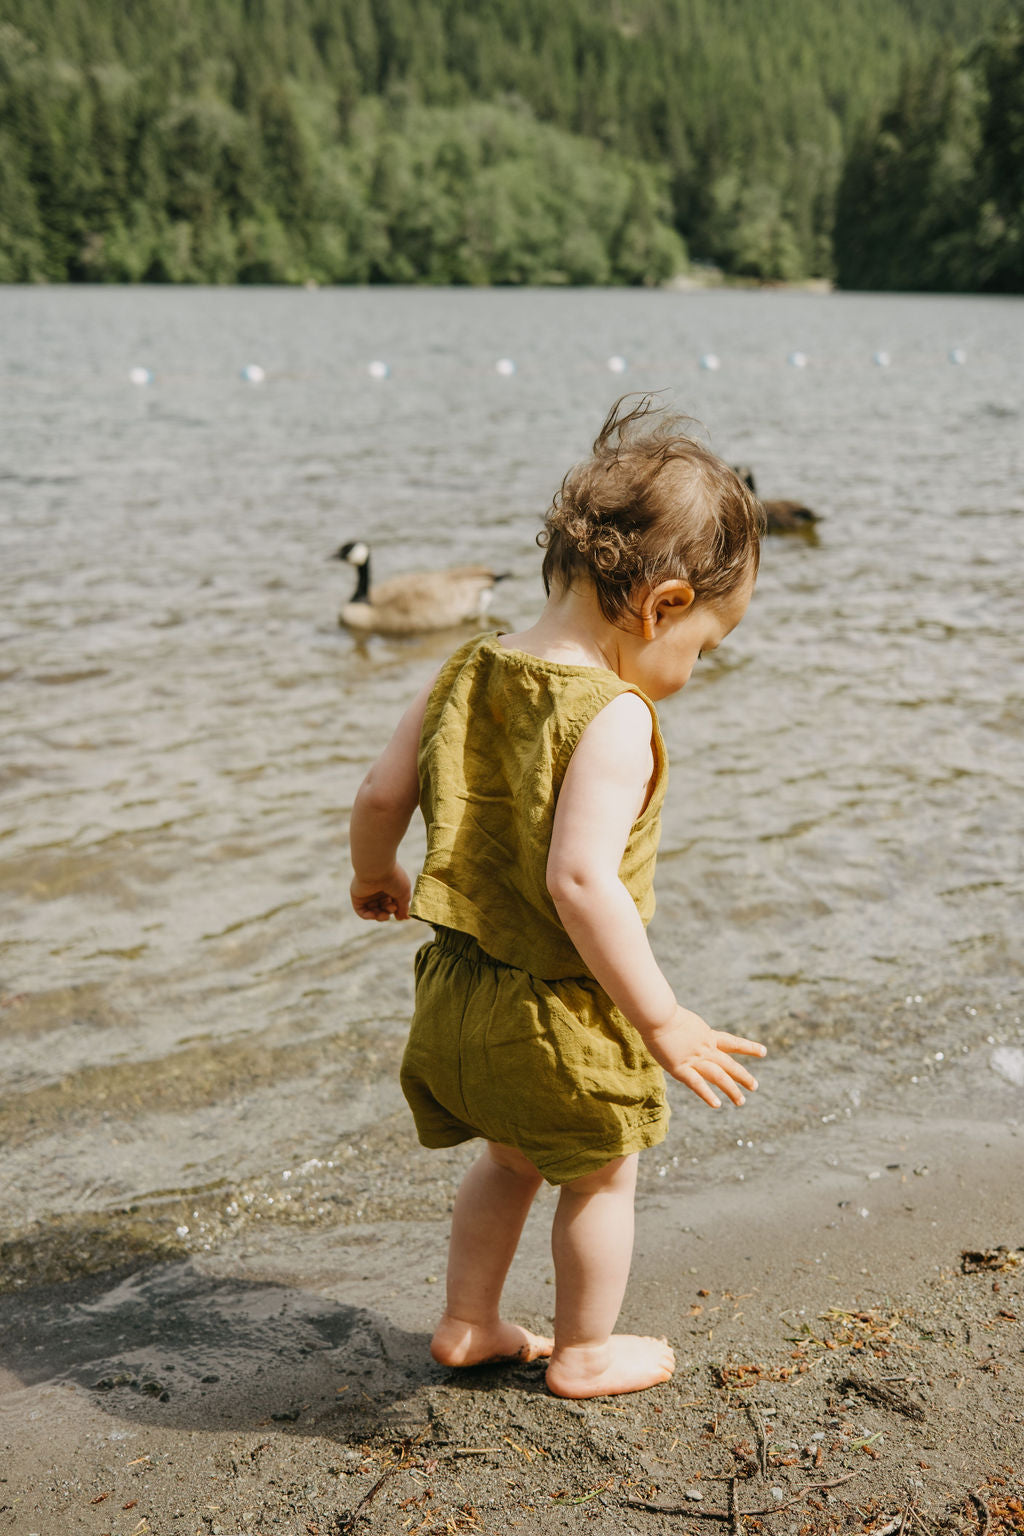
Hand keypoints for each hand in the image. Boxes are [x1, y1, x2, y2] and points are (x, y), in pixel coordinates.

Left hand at [350, 864, 411, 921]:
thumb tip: (404, 918)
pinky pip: (362, 911)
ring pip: (374, 911)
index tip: (402, 917)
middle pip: (383, 908)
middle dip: (389, 911)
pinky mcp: (357, 896)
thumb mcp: (404, 894)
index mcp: (390, 886)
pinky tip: (374, 915)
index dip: (397, 910)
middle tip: (392, 908)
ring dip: (380, 916)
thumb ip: (404, 907)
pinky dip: (368, 916)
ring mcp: (367, 893)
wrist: (377, 869)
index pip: (393, 902)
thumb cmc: (393, 879)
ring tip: (385, 914)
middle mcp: (378, 889)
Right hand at [643, 1006, 765, 1108]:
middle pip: (729, 1064)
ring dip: (732, 1090)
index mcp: (706, 1035)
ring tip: (741, 1102)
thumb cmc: (661, 1012)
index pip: (732, 1042)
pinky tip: (717, 1105)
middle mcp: (705, 1048)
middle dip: (743, 1076)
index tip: (763, 1051)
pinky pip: (697, 1084)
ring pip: (719, 1076)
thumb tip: (681, 1032)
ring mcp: (694, 1059)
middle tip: (755, 1086)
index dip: (748, 1047)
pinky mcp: (680, 1068)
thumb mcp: (680, 1019)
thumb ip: (685, 1030)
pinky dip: (708, 1095)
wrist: (657, 1013)